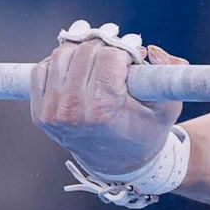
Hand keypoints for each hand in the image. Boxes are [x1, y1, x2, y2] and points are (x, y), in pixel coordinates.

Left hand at [31, 41, 186, 175]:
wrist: (120, 162)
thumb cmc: (147, 131)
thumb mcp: (169, 106)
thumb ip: (169, 74)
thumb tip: (152, 50)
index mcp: (103, 110)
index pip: (108, 57)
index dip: (125, 51)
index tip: (134, 58)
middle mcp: (72, 111)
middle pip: (84, 52)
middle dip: (105, 48)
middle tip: (119, 54)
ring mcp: (52, 112)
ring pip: (61, 56)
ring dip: (83, 51)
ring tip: (100, 59)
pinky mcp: (40, 113)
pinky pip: (41, 70)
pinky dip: (61, 63)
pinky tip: (80, 69)